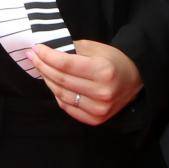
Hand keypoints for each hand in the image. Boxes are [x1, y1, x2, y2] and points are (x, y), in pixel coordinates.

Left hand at [28, 39, 142, 125]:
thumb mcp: (96, 48)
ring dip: (47, 80)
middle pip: (61, 80)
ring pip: (62, 94)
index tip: (36, 48)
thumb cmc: (114, 60)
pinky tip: (52, 83)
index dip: (47, 56)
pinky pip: (68, 107)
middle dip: (43, 66)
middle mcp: (102, 92)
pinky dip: (57, 94)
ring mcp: (99, 108)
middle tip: (33, 57)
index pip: (65, 64)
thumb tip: (47, 47)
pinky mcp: (96, 119)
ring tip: (41, 68)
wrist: (135, 79)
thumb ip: (72, 48)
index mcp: (103, 71)